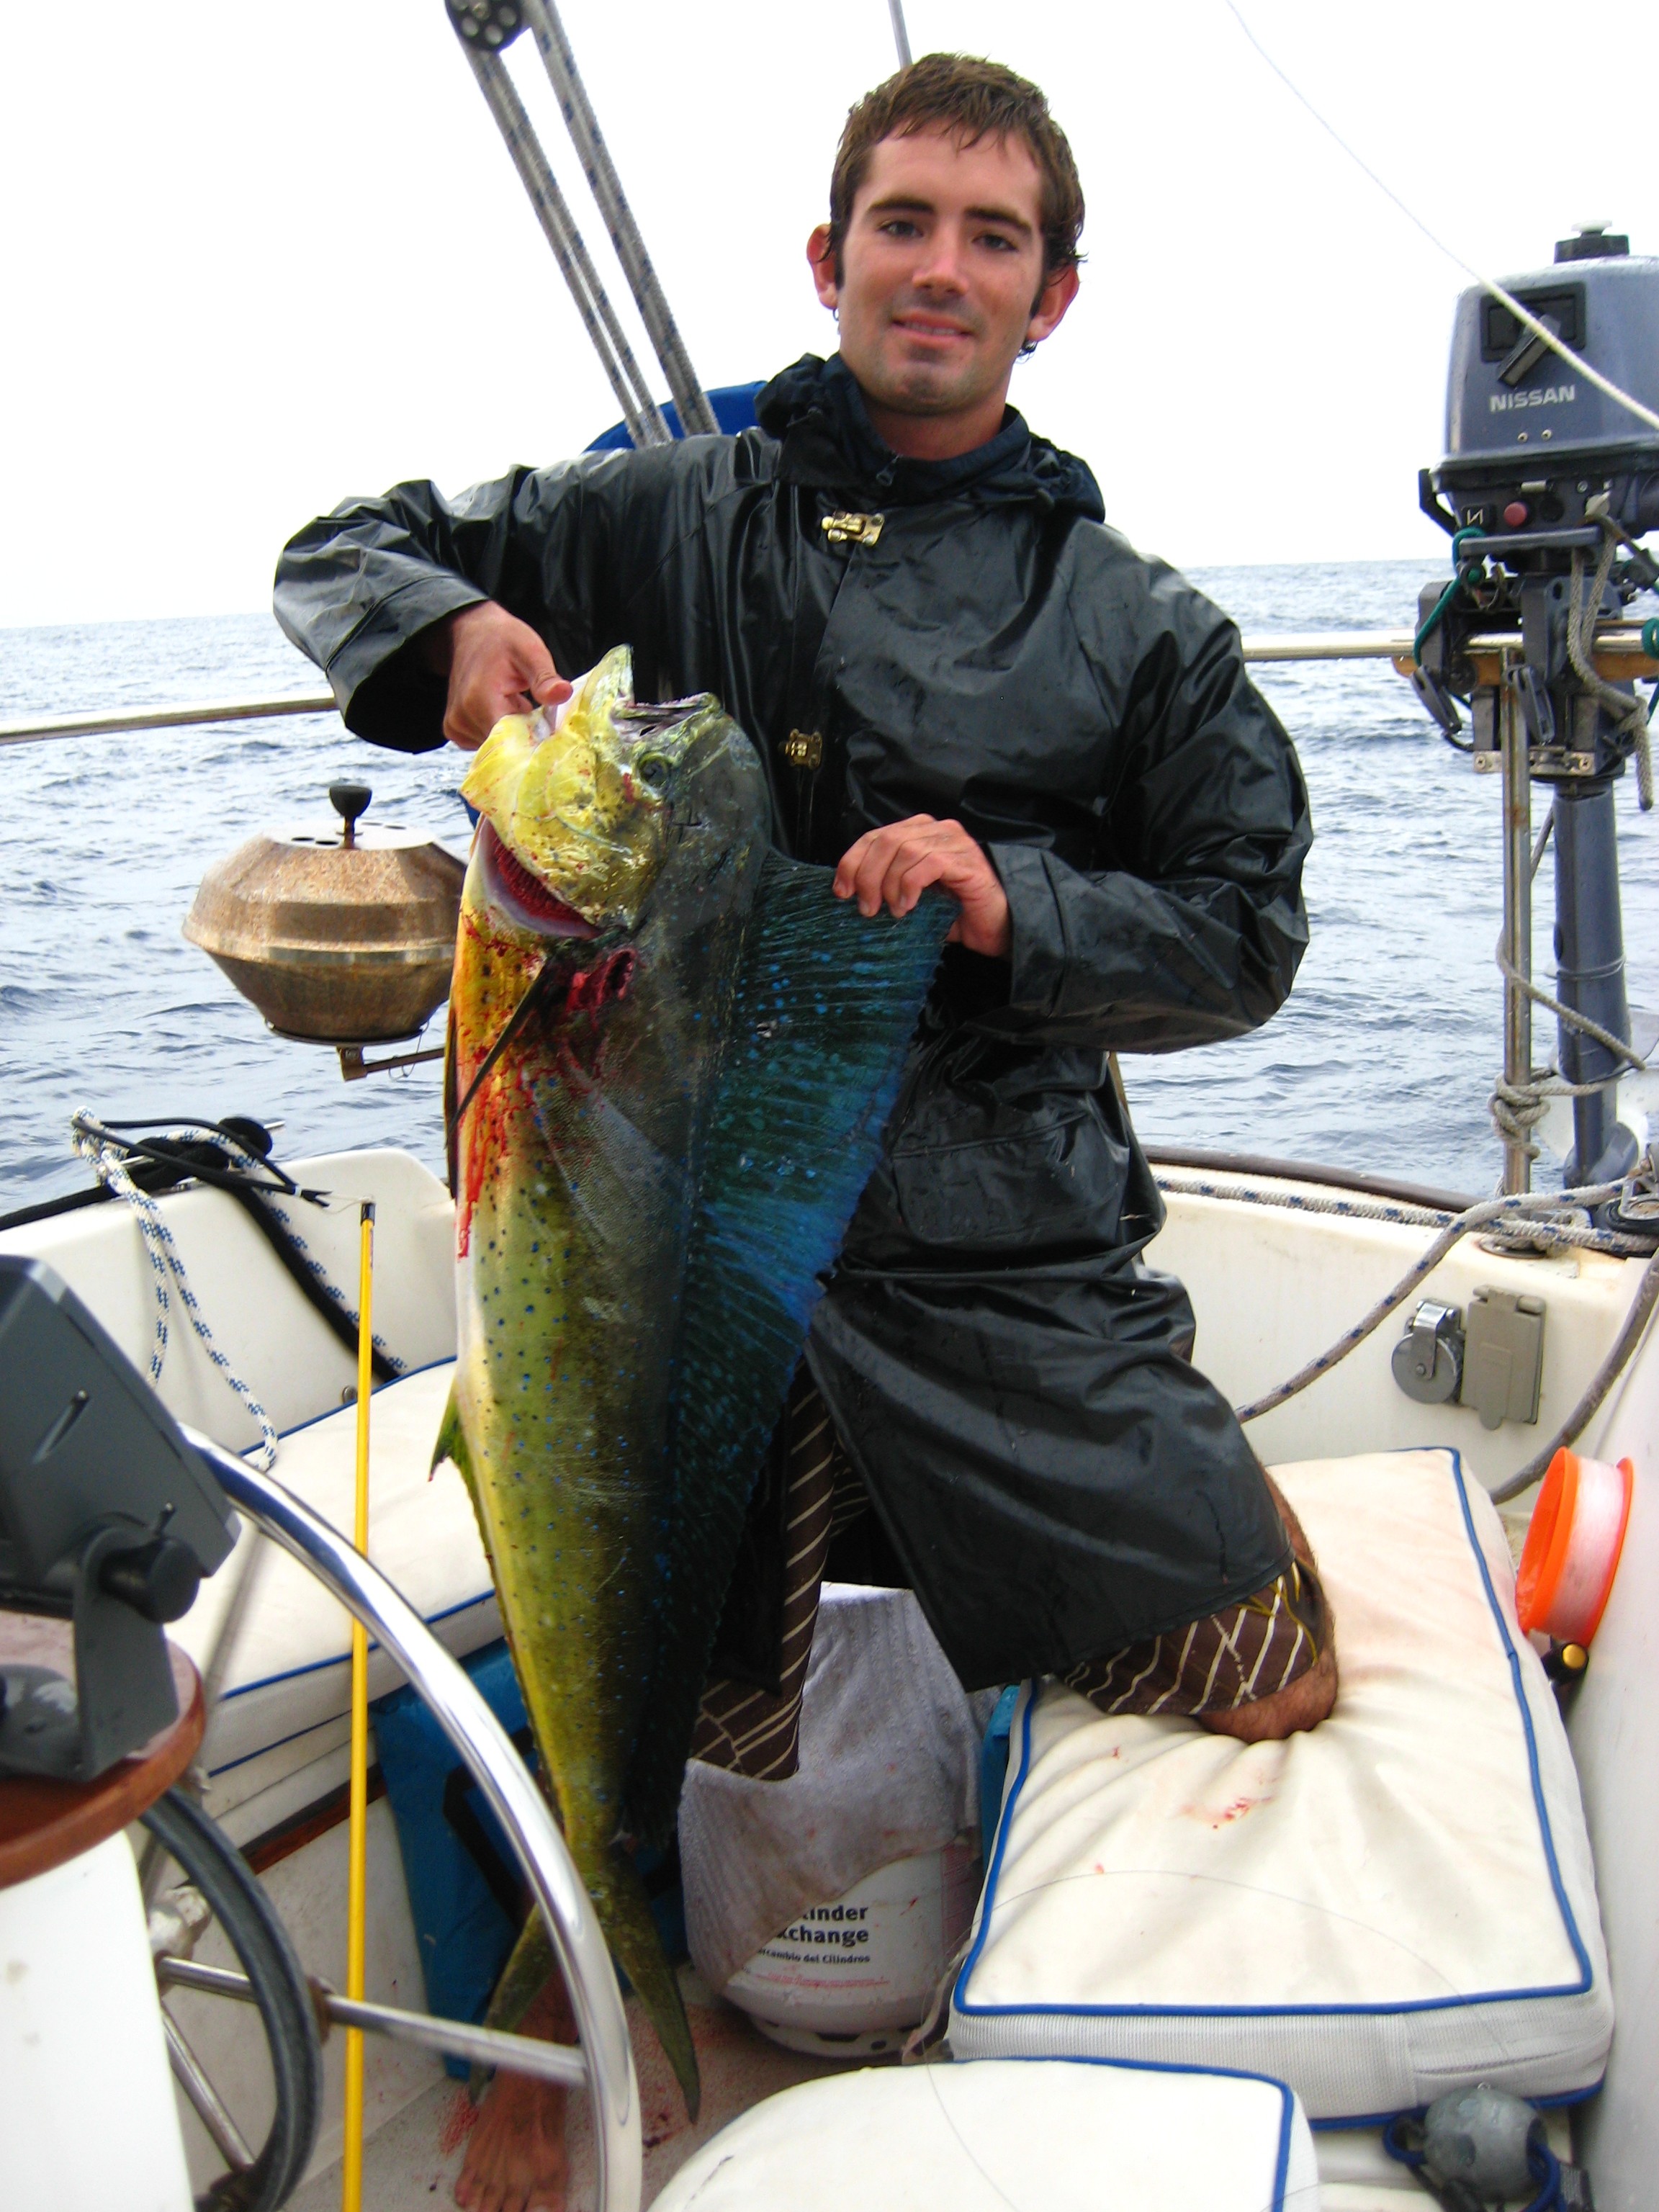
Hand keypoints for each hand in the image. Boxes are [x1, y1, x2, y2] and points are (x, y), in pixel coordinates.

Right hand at [428, 601, 569, 749]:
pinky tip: (501, 709)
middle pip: (504, 746)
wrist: (472, 633)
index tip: (548, 729)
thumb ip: (545, 678)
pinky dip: (498, 730)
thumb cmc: (503, 640)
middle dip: (525, 734)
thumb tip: (563, 694)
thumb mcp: (530, 651)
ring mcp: (455, 726)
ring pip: (495, 746)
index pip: (511, 742)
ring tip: (514, 703)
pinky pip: (483, 742)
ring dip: (512, 732)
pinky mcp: (454, 729)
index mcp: (480, 700)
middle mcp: (462, 717)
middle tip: (532, 707)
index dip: (534, 740)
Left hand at [832, 815, 1011, 956]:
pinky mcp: (967, 861)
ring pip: (905, 850)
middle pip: (886, 840)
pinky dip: (911, 886)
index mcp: (918, 832)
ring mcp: (954, 842)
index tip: (841, 890)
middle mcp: (936, 830)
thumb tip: (847, 890)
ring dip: (889, 883)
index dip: (852, 861)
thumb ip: (884, 882)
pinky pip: (929, 864)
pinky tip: (909, 906)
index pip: (874, 835)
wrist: (993, 929)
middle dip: (867, 875)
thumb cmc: (951, 913)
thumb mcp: (908, 895)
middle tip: (866, 907)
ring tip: (891, 910)